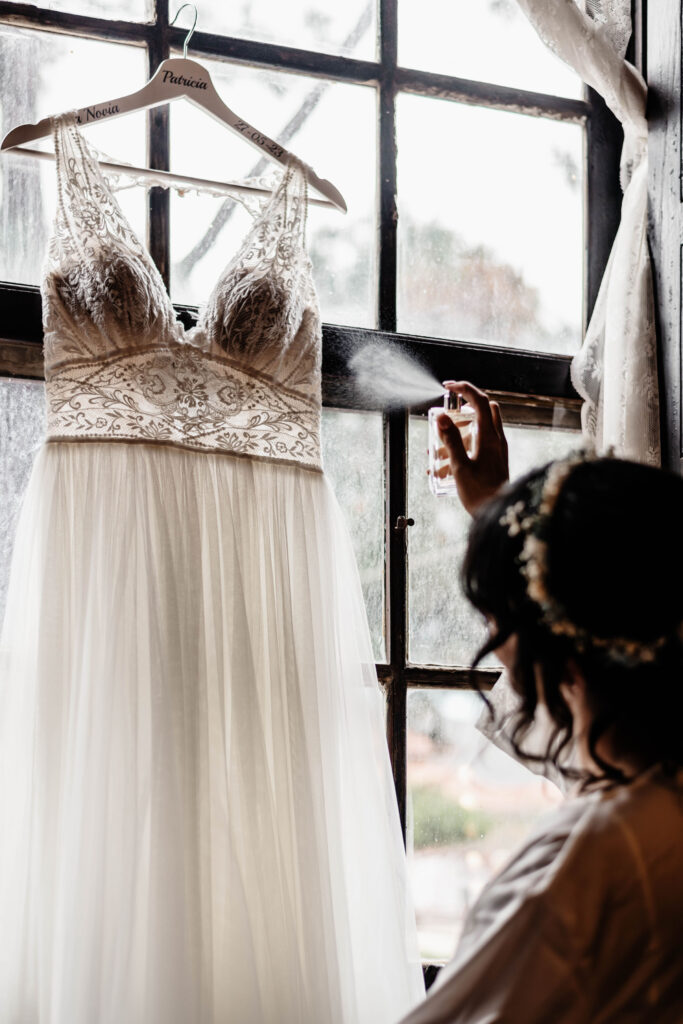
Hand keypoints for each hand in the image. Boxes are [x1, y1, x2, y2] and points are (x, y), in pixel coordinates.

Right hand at [436, 381, 508, 514]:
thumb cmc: (481, 493)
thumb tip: (440, 416)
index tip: (447, 387)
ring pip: (476, 430)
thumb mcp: (460, 466)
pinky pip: (476, 446)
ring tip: (434, 456)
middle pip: (481, 411)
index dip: (464, 388)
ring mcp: (496, 450)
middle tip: (443, 420)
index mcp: (489, 436)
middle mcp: (496, 439)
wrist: (498, 515)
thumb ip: (450, 439)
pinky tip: (442, 469)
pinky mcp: (494, 461)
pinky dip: (460, 450)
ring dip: (456, 436)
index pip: (479, 400)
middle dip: (460, 411)